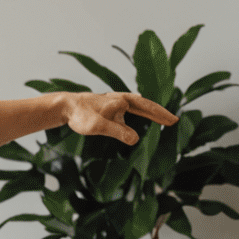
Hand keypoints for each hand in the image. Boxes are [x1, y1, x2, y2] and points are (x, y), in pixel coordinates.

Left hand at [61, 92, 175, 144]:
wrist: (64, 106)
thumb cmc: (80, 115)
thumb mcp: (99, 127)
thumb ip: (118, 132)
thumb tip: (136, 139)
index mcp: (122, 101)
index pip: (147, 108)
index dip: (161, 115)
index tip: (174, 121)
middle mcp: (120, 99)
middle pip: (145, 105)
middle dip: (159, 113)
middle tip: (173, 120)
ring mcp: (113, 102)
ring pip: (136, 107)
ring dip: (148, 113)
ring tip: (160, 119)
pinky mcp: (106, 106)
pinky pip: (126, 110)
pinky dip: (135, 113)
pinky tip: (134, 117)